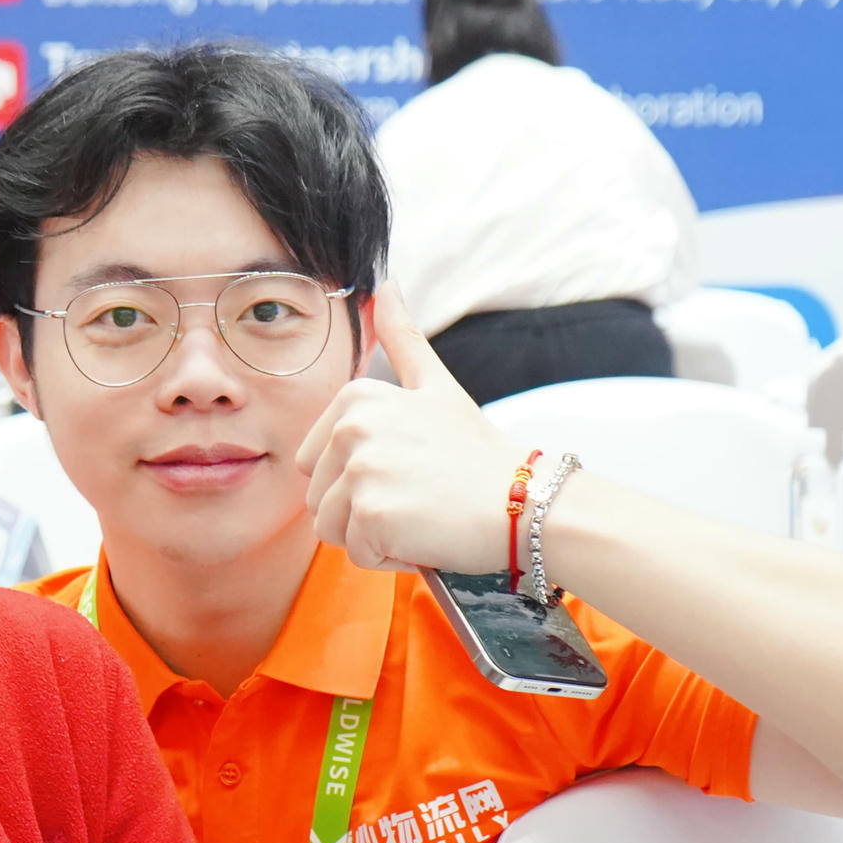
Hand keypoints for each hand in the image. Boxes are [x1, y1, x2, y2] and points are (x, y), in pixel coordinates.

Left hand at [297, 282, 525, 573]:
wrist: (527, 501)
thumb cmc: (479, 453)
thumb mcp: (435, 386)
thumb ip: (402, 338)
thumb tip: (384, 285)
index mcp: (354, 399)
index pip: (314, 464)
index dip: (359, 480)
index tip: (408, 471)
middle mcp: (349, 429)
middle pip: (318, 499)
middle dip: (361, 512)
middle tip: (417, 497)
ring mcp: (360, 471)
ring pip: (331, 530)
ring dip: (372, 537)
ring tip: (420, 515)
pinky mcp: (372, 515)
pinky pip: (358, 555)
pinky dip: (391, 557)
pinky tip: (427, 535)